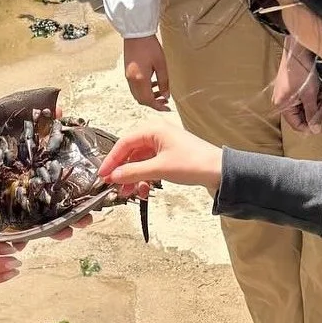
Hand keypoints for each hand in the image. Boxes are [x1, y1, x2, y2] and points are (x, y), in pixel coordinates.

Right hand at [96, 117, 221, 195]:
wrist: (218, 171)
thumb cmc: (193, 163)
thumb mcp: (159, 169)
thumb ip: (133, 172)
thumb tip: (114, 176)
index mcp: (153, 129)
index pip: (124, 143)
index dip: (111, 160)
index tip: (103, 174)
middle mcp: (156, 134)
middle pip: (130, 152)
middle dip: (122, 171)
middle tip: (114, 186)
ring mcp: (162, 145)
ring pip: (139, 161)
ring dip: (133, 177)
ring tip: (129, 192)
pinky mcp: (168, 155)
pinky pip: (148, 165)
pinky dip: (144, 177)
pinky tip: (144, 190)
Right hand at [123, 35, 169, 109]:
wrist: (136, 33)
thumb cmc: (149, 46)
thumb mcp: (161, 65)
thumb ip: (164, 82)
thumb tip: (166, 95)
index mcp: (140, 79)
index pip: (148, 100)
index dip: (158, 106)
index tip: (167, 108)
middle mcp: (131, 80)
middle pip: (141, 100)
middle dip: (153, 103)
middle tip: (165, 101)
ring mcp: (128, 76)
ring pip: (137, 94)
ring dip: (148, 96)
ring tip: (161, 91)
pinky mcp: (127, 72)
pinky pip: (135, 87)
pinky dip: (144, 90)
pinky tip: (153, 83)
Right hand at [273, 41, 321, 133]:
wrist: (297, 51)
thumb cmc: (300, 71)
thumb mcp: (309, 95)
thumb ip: (313, 114)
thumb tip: (316, 130)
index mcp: (283, 106)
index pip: (297, 125)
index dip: (312, 127)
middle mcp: (283, 102)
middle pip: (303, 115)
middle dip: (318, 112)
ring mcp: (288, 94)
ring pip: (306, 106)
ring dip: (318, 104)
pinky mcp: (293, 87)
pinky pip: (305, 98)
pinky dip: (315, 96)